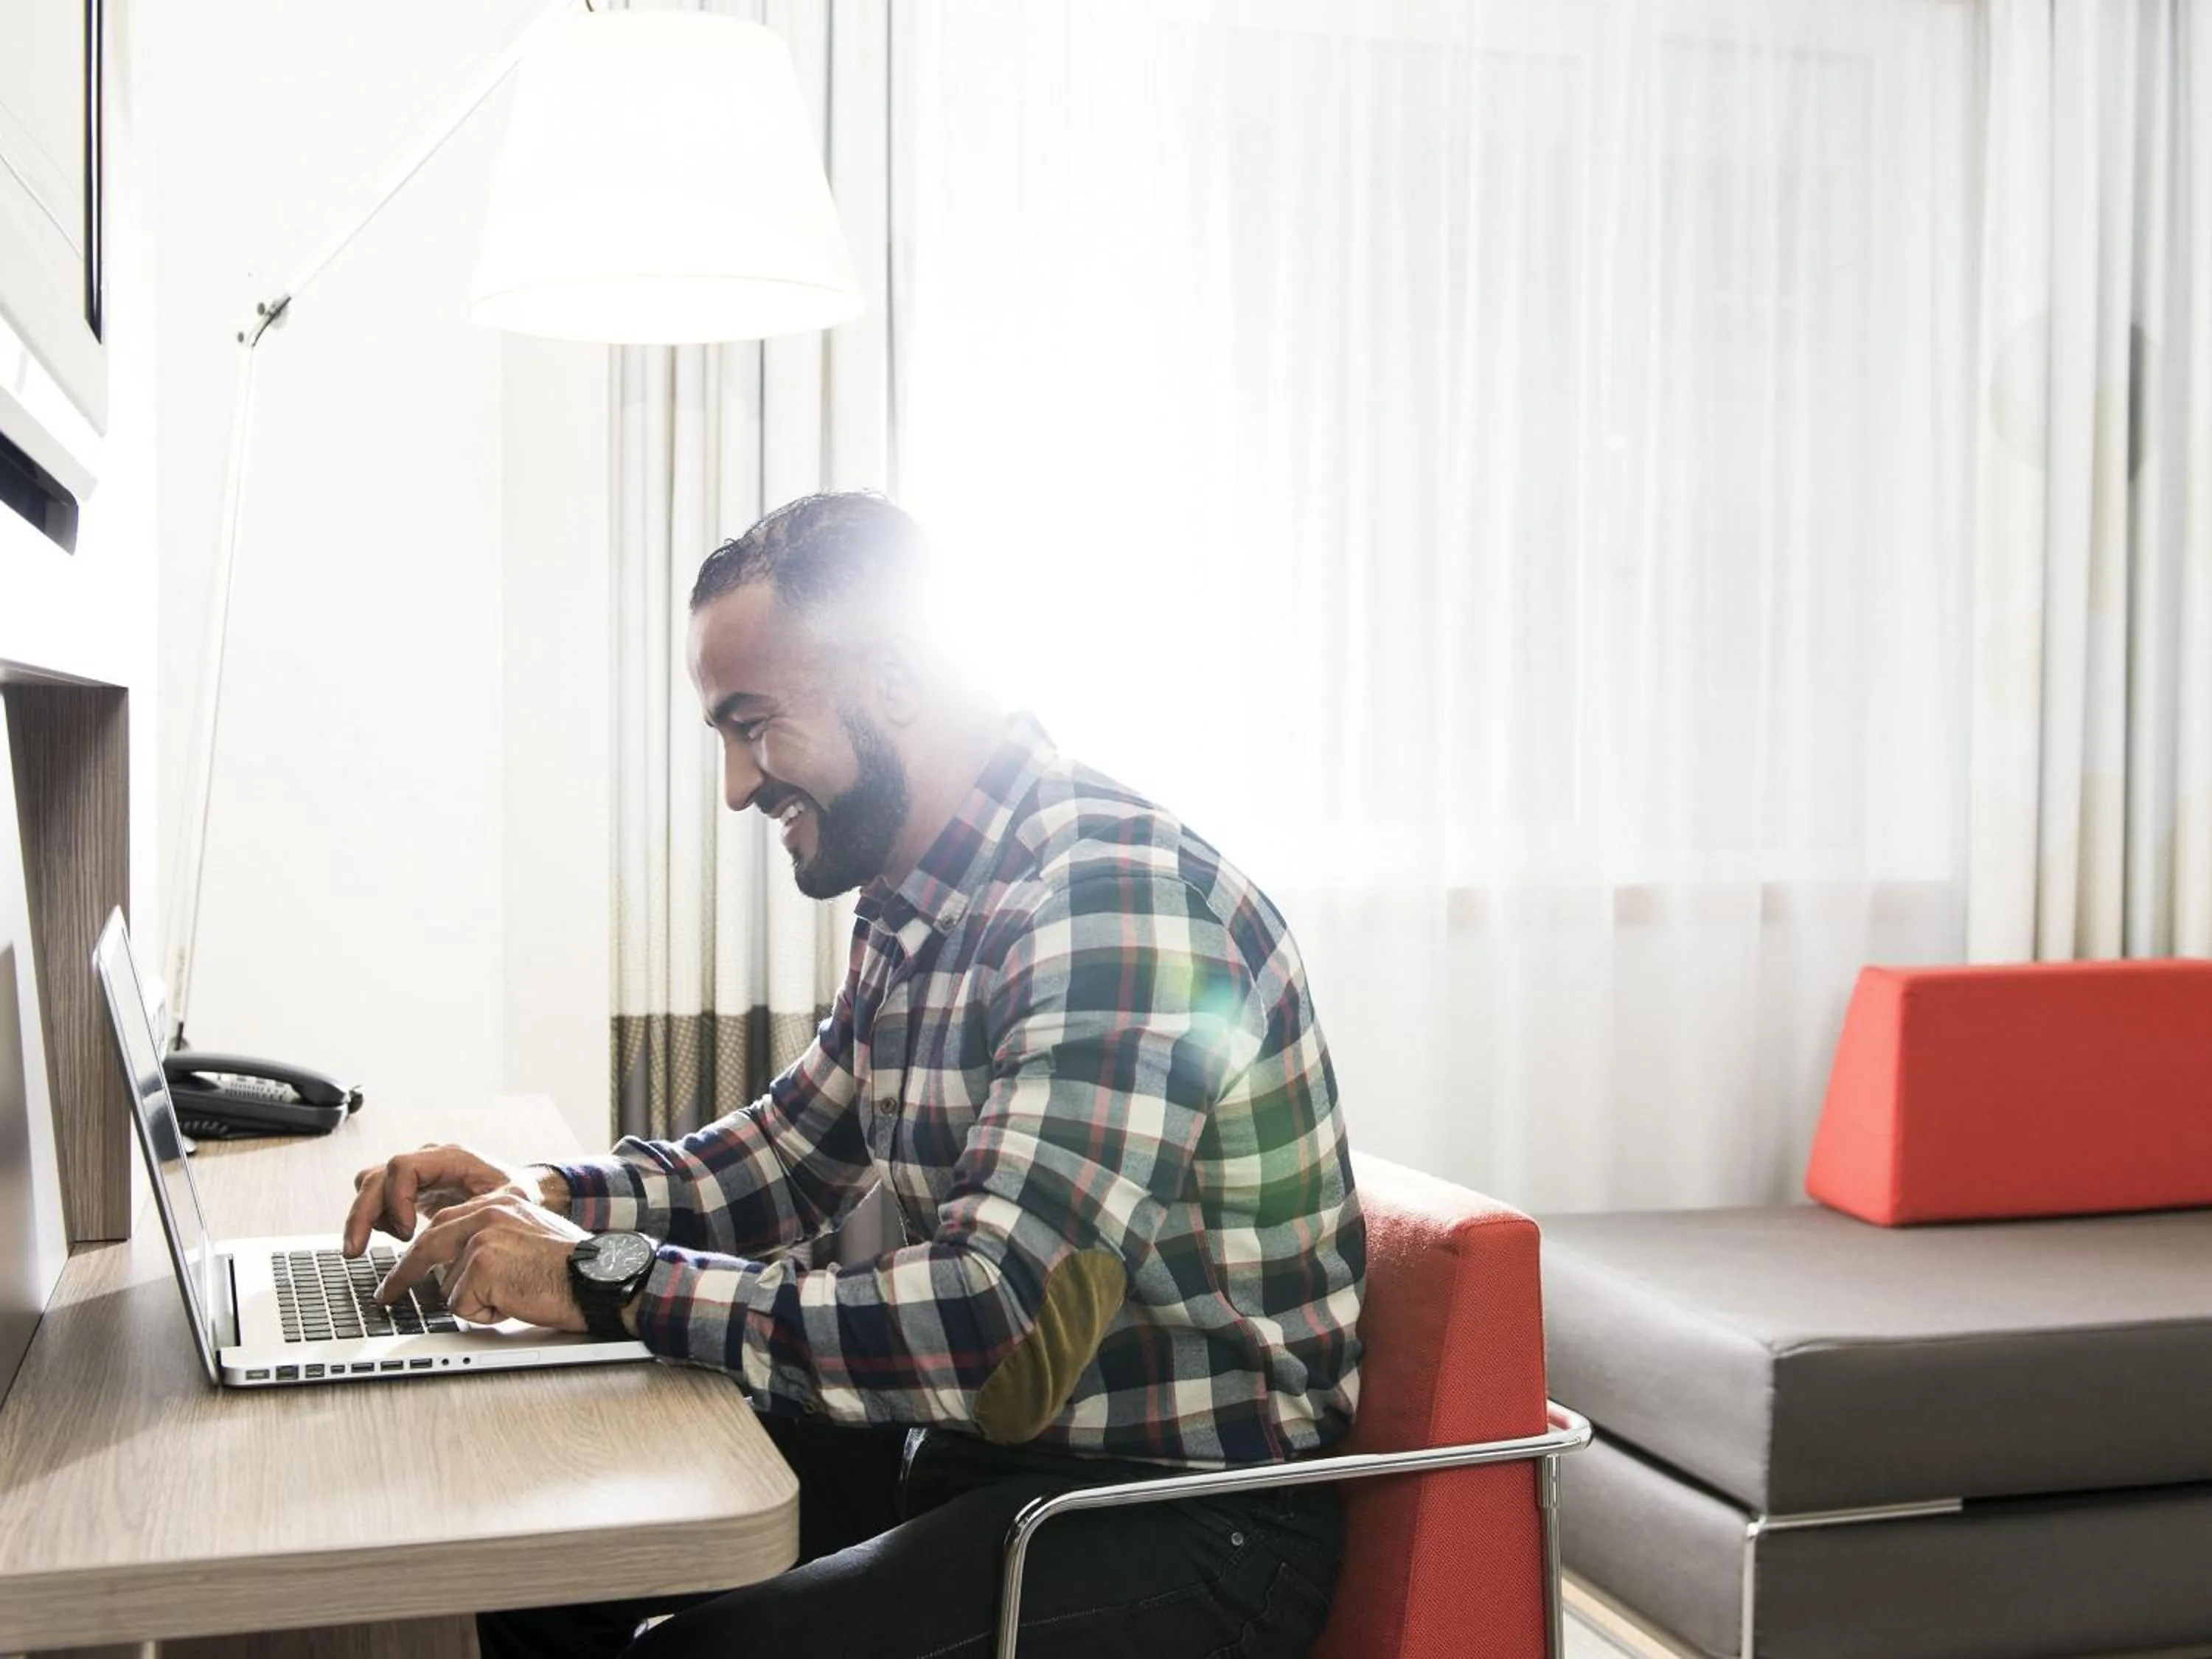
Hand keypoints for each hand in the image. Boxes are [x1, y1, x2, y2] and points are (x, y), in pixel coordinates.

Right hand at [342, 1142, 562, 1256]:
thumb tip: (444, 1229)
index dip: (396, 1199)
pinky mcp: (413, 1189)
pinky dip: (376, 1218)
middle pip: (378, 1176)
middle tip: (355, 1251)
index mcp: (451, 1158)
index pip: (403, 1166)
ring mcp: (419, 1174)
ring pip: (371, 1185)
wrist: (523, 1193)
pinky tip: (393, 1238)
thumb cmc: (519, 1195)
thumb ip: (476, 1210)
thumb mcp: (509, 1201)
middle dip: (361, 1214)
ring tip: (364, 1249)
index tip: (405, 1234)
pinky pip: (379, 1197)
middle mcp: (429, 1161)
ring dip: (363, 1217)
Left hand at [375, 1189, 593, 1330]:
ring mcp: (482, 1237)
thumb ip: (491, 1240)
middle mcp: (488, 1212)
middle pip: (427, 1245)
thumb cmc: (571, 1267)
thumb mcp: (527, 1238)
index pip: (441, 1224)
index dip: (416, 1252)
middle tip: (386, 1296)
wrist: (597, 1278)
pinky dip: (485, 1313)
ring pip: (447, 1284)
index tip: (400, 1270)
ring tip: (512, 1295)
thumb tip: (454, 1267)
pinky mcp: (482, 1265)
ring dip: (473, 1300)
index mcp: (499, 1202)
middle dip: (402, 1275)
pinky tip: (514, 1302)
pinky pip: (462, 1304)